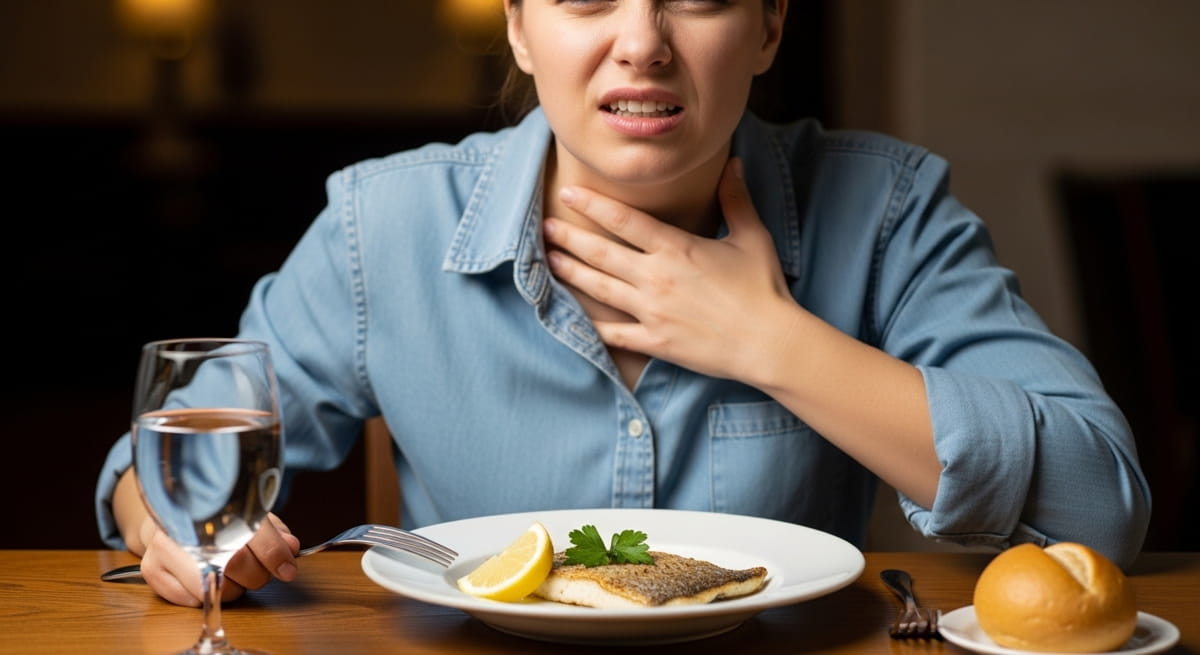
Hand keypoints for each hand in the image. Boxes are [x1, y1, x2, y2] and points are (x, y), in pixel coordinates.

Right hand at [137, 513, 299, 606]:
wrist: (171, 514)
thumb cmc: (216, 519)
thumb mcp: (249, 516)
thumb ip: (273, 532)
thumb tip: (291, 547)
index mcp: (215, 502)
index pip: (252, 532)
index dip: (274, 553)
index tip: (287, 568)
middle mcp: (186, 521)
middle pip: (235, 565)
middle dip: (256, 574)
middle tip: (256, 569)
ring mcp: (164, 545)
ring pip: (215, 588)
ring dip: (232, 587)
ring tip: (228, 571)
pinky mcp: (151, 569)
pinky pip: (193, 600)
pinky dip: (207, 595)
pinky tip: (205, 576)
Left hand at [543, 157, 799, 383]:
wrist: (770, 342)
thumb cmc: (763, 288)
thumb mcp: (751, 237)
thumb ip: (735, 199)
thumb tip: (732, 163)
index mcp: (676, 248)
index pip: (624, 221)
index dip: (593, 205)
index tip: (570, 194)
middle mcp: (656, 278)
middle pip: (601, 253)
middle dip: (569, 237)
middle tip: (546, 226)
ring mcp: (652, 311)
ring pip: (600, 289)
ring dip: (572, 272)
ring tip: (550, 260)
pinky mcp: (655, 341)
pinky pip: (614, 334)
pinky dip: (592, 326)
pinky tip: (574, 317)